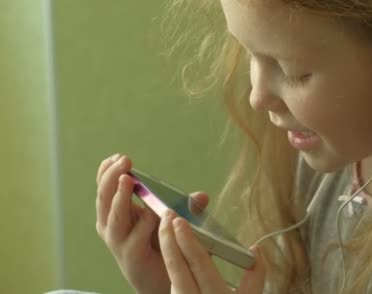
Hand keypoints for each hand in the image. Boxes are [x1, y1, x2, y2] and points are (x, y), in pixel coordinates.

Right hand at [95, 154, 208, 293]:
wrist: (166, 282)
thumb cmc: (166, 247)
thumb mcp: (175, 221)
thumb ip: (186, 208)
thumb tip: (201, 196)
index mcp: (118, 213)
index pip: (105, 188)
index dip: (107, 172)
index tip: (117, 156)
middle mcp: (113, 227)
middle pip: (104, 198)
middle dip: (111, 177)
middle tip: (124, 160)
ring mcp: (119, 243)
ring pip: (113, 218)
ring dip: (120, 198)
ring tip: (128, 179)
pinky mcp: (131, 257)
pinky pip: (134, 238)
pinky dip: (142, 225)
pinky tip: (151, 214)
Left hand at [158, 210, 265, 293]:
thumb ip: (255, 277)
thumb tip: (257, 249)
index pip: (197, 264)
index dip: (187, 241)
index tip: (179, 221)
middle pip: (177, 266)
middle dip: (168, 238)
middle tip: (165, 215)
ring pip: (171, 273)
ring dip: (167, 249)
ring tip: (165, 227)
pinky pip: (172, 282)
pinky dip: (171, 263)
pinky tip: (170, 248)